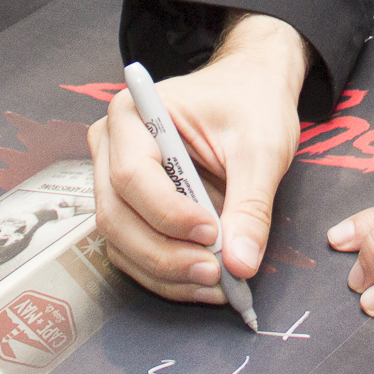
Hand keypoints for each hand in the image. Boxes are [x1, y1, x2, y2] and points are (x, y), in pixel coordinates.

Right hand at [90, 15, 310, 306]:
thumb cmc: (250, 105)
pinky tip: (205, 280)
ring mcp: (113, 180)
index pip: (133, 176)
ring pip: (121, 242)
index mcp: (134, 113)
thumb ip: (251, 205)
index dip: (169, 213)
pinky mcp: (128, 207)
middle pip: (117, 216)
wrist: (250, 90)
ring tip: (218, 282)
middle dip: (165, 254)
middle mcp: (111, 147)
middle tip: (216, 273)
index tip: (213, 233)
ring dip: (167, 272)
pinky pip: (134, 250)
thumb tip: (240, 264)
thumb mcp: (262, 147)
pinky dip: (167, 274)